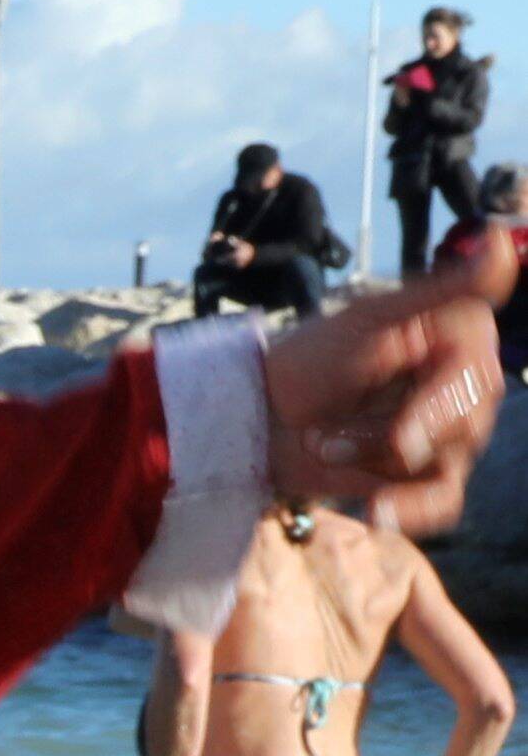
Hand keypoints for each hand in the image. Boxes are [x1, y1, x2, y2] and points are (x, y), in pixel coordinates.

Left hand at [256, 229, 514, 533]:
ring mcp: (445, 433)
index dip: (437, 412)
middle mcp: (463, 385)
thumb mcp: (366, 320)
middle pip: (463, 430)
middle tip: (322, 435)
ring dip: (370, 461)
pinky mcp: (421, 474)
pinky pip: (441, 502)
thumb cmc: (305, 360)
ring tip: (320, 444)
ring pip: (441, 465)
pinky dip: (411, 512)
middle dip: (385, 438)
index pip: (474, 383)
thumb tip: (502, 241)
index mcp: (458, 339)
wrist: (254, 417)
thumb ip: (439, 291)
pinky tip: (377, 514)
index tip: (404, 439)